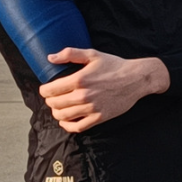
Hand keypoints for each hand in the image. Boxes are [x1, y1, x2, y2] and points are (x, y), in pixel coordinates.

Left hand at [40, 48, 170, 132]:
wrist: (137, 78)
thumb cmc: (115, 66)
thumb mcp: (94, 54)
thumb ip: (70, 53)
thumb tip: (50, 58)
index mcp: (79, 79)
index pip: (50, 90)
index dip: (44, 90)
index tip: (47, 89)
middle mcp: (83, 95)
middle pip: (54, 104)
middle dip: (50, 101)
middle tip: (54, 97)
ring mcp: (91, 108)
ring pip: (63, 116)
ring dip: (57, 113)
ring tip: (59, 108)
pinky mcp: (99, 117)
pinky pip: (77, 127)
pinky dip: (67, 125)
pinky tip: (66, 121)